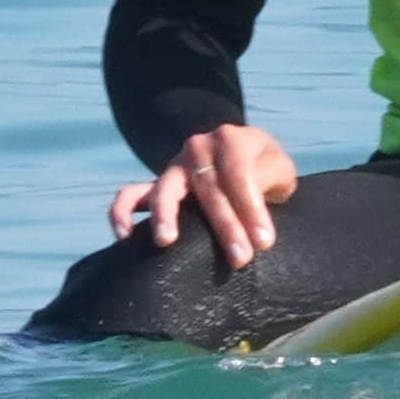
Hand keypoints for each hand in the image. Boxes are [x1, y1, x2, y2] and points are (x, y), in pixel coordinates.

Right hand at [111, 122, 309, 269]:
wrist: (236, 154)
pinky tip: (125, 236)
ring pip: (164, 187)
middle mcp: (197, 148)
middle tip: (240, 259)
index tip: (264, 242)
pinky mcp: (156, 186)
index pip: (240, 174)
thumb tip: (255, 208)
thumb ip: (270, 178)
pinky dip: (122, 212)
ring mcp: (173, 167)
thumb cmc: (262, 168)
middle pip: (208, 188)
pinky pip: (129, 195)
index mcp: (230, 139)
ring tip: (166, 241)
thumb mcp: (277, 166)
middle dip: (225, 225)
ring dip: (165, 214)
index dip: (252, 208)